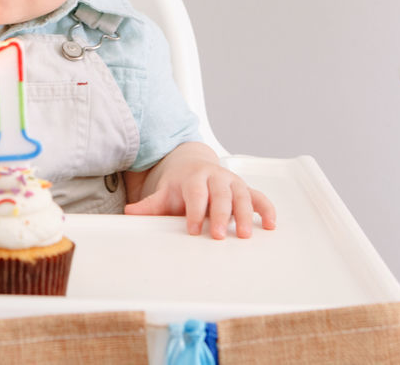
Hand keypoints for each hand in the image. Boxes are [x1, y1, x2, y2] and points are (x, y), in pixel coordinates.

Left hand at [123, 143, 276, 238]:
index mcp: (195, 178)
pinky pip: (260, 197)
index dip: (195, 211)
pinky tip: (269, 225)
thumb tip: (130, 212)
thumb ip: (150, 205)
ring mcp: (233, 183)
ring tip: (244, 234)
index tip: (193, 229)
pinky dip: (267, 209)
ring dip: (245, 214)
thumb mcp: (164, 193)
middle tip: (219, 235)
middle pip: (220, 194)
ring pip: (242, 195)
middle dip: (220, 214)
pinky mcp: (245, 189)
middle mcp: (216, 178)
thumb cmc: (180, 185)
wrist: (192, 165)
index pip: (196, 193)